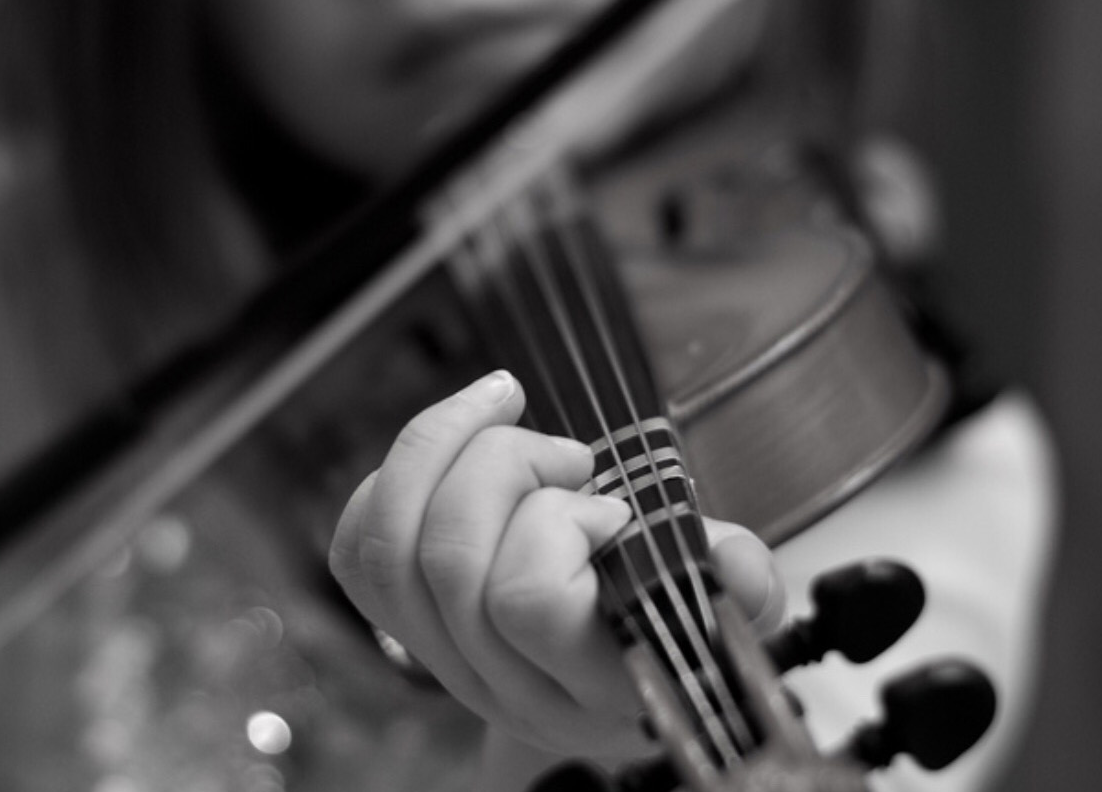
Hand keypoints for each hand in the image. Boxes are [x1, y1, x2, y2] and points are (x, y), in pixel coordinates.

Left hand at [329, 370, 782, 761]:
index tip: (615, 511)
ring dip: (443, 447)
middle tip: (570, 459)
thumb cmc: (679, 623)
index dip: (559, 526)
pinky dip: (399, 476)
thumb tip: (729, 559)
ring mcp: (446, 661)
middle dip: (504, 465)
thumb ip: (742, 583)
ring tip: (508, 418)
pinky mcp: (402, 627)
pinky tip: (463, 442)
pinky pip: (359, 547)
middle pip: (447, 555)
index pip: (526, 600)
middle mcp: (507, 684)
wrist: (626, 673)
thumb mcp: (733, 605)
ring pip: (391, 544)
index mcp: (594, 682)